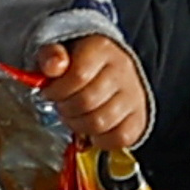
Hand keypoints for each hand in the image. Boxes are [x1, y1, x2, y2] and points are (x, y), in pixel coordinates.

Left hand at [25, 34, 149, 153]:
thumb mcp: (59, 52)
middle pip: (87, 102)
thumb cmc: (77, 64)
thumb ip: (51, 56)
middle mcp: (122, 69)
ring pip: (100, 122)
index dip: (57, 90)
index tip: (49, 92)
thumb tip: (53, 67)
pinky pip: (120, 138)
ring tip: (74, 116)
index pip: (78, 75)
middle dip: (65, 109)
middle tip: (62, 106)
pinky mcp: (139, 117)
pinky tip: (92, 130)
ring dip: (79, 125)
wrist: (108, 70)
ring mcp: (134, 94)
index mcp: (101, 49)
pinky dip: (101, 140)